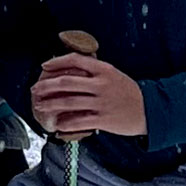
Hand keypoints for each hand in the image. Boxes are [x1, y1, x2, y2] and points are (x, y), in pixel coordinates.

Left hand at [30, 53, 146, 138]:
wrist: (150, 110)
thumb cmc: (130, 93)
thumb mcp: (114, 75)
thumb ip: (95, 73)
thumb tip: (71, 72)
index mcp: (104, 69)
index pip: (75, 60)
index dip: (57, 62)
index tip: (45, 66)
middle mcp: (101, 84)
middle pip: (66, 82)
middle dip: (46, 85)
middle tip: (35, 89)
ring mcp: (102, 102)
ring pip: (69, 102)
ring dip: (50, 104)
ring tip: (40, 106)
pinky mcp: (103, 119)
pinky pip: (78, 121)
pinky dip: (65, 123)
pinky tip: (57, 125)